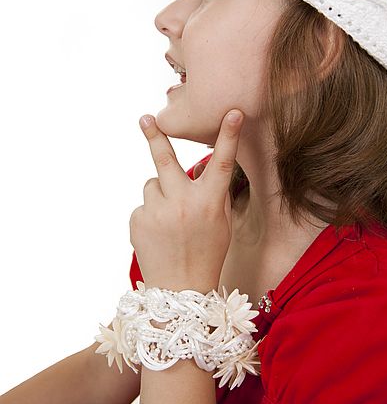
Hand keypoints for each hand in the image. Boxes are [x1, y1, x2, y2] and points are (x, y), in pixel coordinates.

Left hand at [129, 109, 243, 293]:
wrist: (179, 291)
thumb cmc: (207, 253)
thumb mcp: (221, 223)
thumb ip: (212, 193)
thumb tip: (199, 168)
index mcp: (210, 203)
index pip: (222, 162)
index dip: (229, 135)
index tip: (232, 112)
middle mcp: (183, 204)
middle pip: (165, 160)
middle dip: (154, 135)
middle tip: (145, 118)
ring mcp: (157, 212)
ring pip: (152, 184)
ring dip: (160, 192)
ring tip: (169, 219)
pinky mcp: (138, 221)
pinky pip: (144, 205)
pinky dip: (151, 212)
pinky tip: (159, 233)